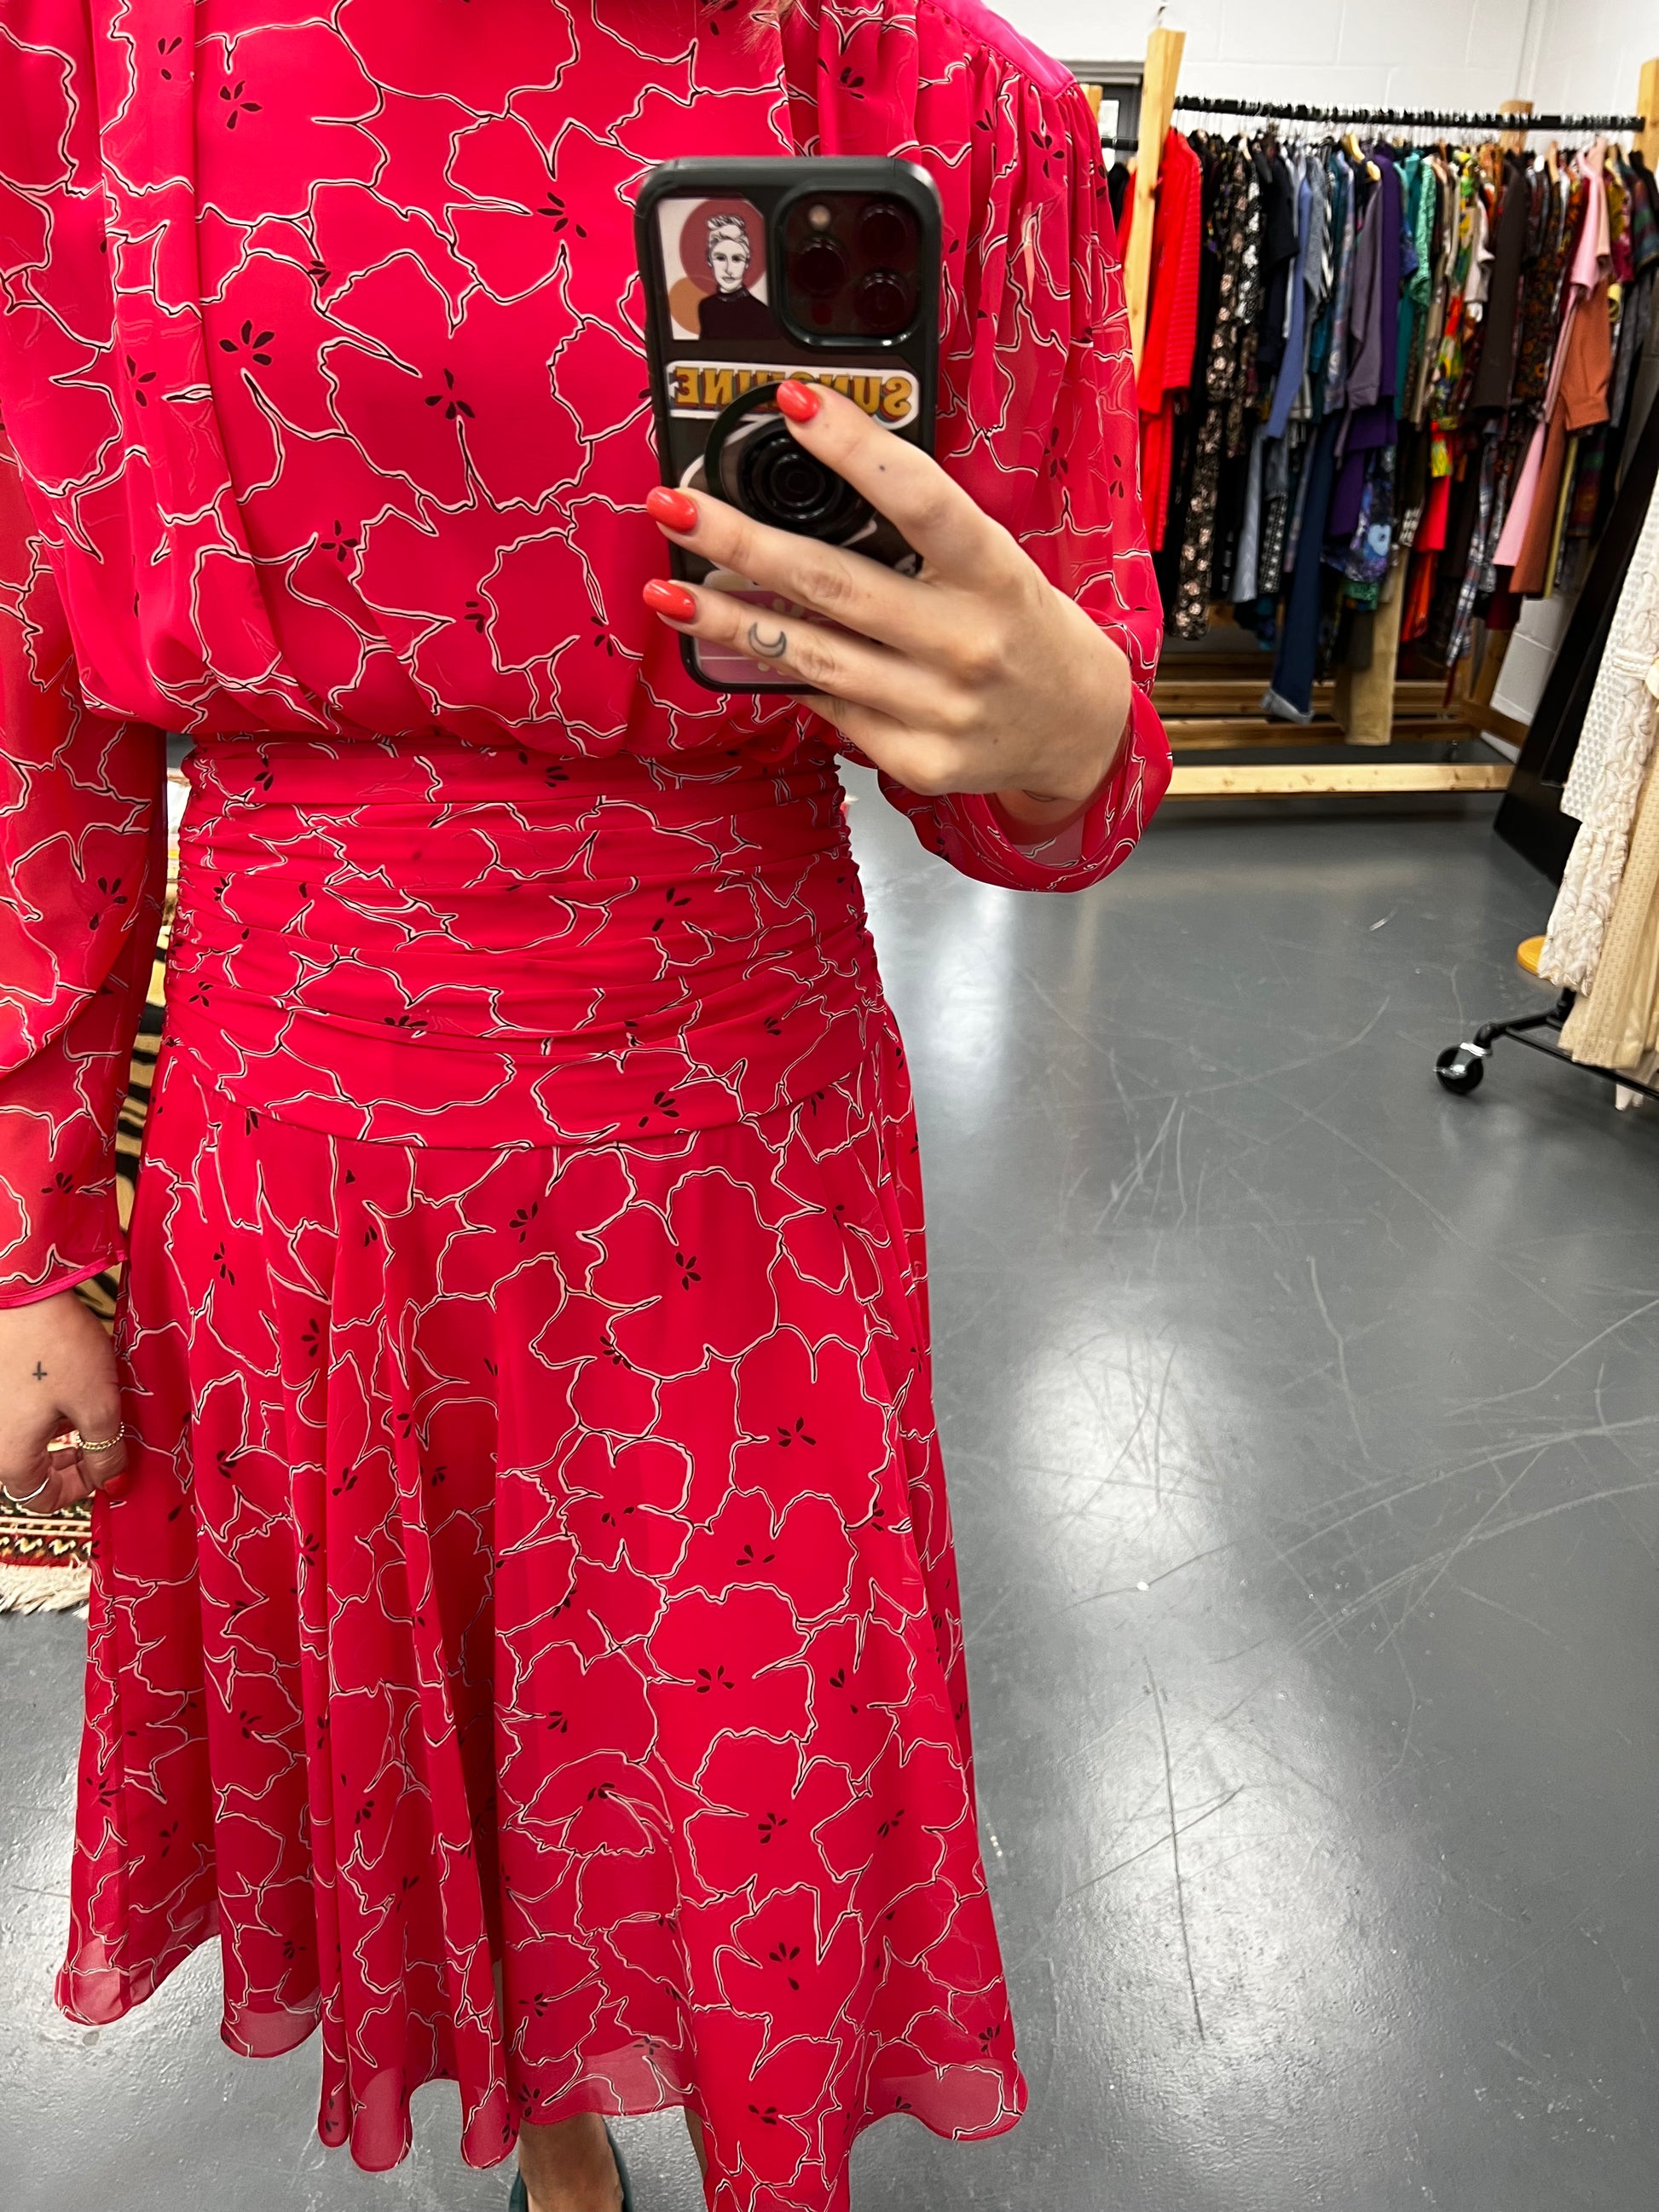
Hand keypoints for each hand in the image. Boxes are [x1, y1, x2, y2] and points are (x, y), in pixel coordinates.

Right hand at [0, 1290, 128, 1514]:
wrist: (17, 1292)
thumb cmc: (55, 1346)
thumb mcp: (96, 1403)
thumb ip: (106, 1450)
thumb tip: (114, 1483)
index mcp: (9, 1456)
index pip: (42, 1499)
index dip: (82, 1489)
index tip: (109, 1467)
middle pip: (31, 1472)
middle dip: (72, 1462)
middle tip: (103, 1440)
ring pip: (24, 1442)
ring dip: (59, 1435)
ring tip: (88, 1407)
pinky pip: (17, 1415)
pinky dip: (43, 1412)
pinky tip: (65, 1386)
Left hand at [642, 381, 1134, 832]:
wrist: (1076, 728)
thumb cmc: (1018, 626)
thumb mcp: (991, 564)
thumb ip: (918, 535)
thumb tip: (806, 497)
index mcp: (994, 574)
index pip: (919, 499)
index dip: (854, 449)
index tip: (790, 404)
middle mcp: (967, 642)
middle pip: (833, 583)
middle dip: (740, 541)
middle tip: (673, 506)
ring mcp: (940, 709)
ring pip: (810, 656)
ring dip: (726, 621)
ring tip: (668, 591)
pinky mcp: (918, 760)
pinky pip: (830, 707)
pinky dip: (790, 677)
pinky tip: (753, 653)